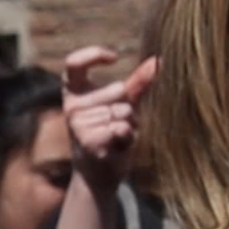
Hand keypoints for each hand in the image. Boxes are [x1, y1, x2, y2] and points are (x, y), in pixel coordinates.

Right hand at [63, 47, 155, 192]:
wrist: (99, 174)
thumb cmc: (110, 133)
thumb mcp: (123, 104)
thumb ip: (137, 83)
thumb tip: (157, 60)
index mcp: (73, 92)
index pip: (73, 62)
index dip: (93, 54)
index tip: (114, 57)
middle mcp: (71, 106)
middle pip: (117, 89)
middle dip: (127, 107)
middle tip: (117, 123)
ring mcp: (78, 124)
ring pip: (123, 110)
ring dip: (129, 124)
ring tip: (116, 136)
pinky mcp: (88, 140)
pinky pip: (122, 127)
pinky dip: (128, 136)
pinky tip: (117, 145)